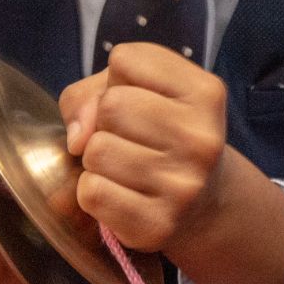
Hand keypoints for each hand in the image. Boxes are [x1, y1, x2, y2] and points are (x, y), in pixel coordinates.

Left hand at [60, 42, 229, 253]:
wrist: (203, 203)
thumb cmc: (161, 134)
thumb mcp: (139, 91)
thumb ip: (92, 92)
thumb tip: (77, 136)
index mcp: (205, 92)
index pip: (125, 60)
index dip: (117, 80)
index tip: (140, 100)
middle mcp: (202, 138)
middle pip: (111, 105)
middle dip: (104, 120)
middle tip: (128, 138)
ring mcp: (184, 185)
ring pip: (97, 150)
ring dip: (96, 159)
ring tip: (124, 166)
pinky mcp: (159, 224)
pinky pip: (93, 192)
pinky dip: (93, 191)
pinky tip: (119, 193)